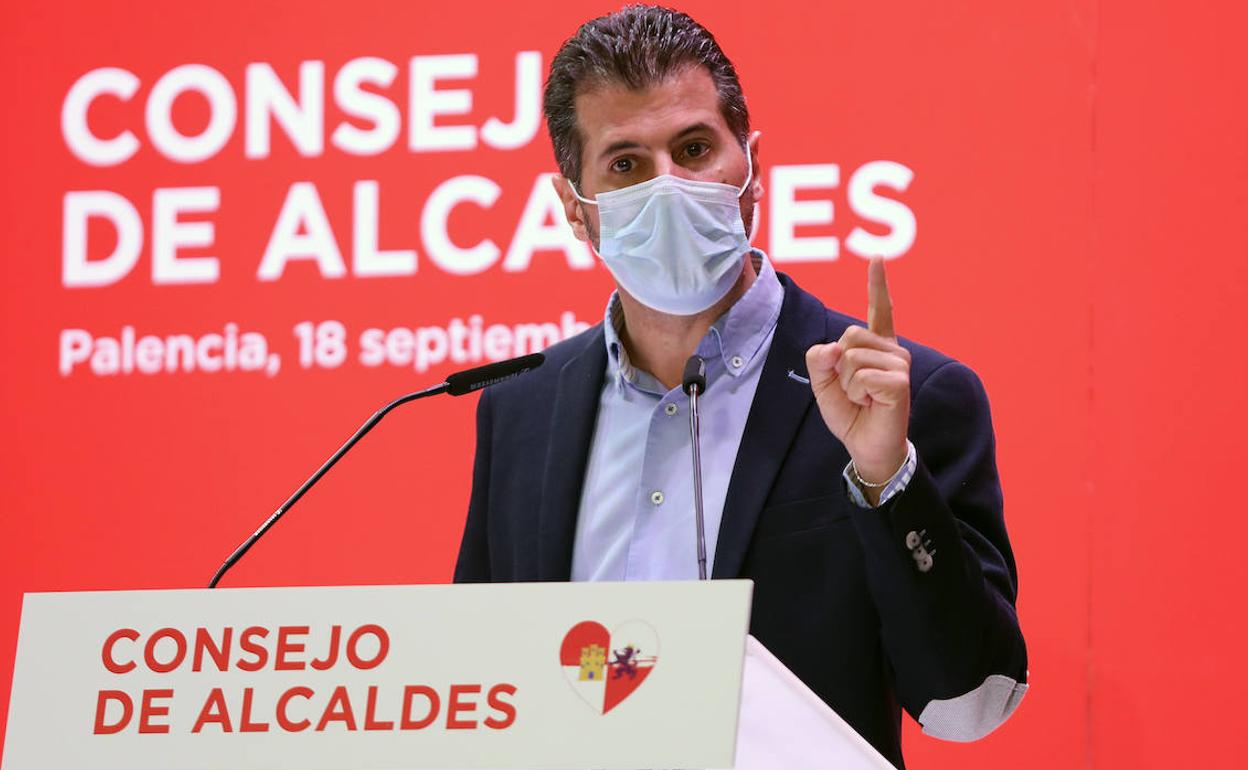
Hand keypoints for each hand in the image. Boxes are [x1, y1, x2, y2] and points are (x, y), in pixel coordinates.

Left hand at [805, 258, 910, 492]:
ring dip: (847, 384)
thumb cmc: (850, 413)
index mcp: (876, 346)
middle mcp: (892, 350)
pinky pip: (860, 376)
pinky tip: (871, 404)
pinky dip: (856, 393)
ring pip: (852, 357)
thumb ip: (819, 359)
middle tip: (854, 389)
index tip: (877, 258)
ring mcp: (899, 364)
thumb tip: (834, 347)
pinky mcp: (900, 381)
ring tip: (863, 398)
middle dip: (839, 366)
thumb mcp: (823, 383)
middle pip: (849, 335)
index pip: (879, 309)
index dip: (878, 284)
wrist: (866, 445)